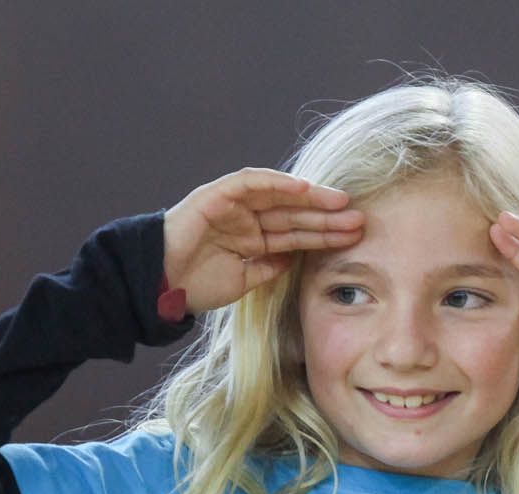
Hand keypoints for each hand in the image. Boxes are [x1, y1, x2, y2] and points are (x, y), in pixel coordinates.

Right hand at [162, 168, 364, 313]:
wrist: (158, 285)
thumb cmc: (195, 286)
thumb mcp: (244, 281)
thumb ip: (268, 268)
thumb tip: (293, 261)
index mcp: (253, 239)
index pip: (296, 233)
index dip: (324, 234)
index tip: (354, 236)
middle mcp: (246, 220)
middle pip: (294, 214)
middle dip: (327, 217)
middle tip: (360, 218)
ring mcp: (233, 206)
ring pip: (279, 198)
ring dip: (310, 199)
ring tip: (341, 203)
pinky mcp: (216, 196)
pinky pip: (250, 183)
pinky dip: (276, 183)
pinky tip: (303, 188)